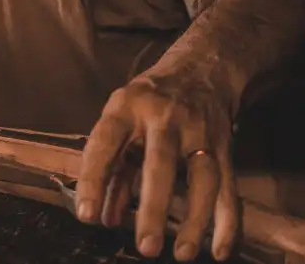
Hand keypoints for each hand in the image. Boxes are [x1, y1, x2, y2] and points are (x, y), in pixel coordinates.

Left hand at [75, 73, 237, 261]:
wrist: (200, 69)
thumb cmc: (149, 100)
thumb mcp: (122, 117)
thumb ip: (112, 165)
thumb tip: (101, 217)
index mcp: (128, 106)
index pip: (105, 141)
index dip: (94, 178)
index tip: (86, 216)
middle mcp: (164, 117)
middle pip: (160, 162)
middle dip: (153, 206)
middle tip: (145, 247)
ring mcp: (198, 131)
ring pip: (202, 177)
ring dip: (194, 218)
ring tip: (180, 254)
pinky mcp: (225, 147)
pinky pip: (229, 186)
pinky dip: (227, 221)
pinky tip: (218, 251)